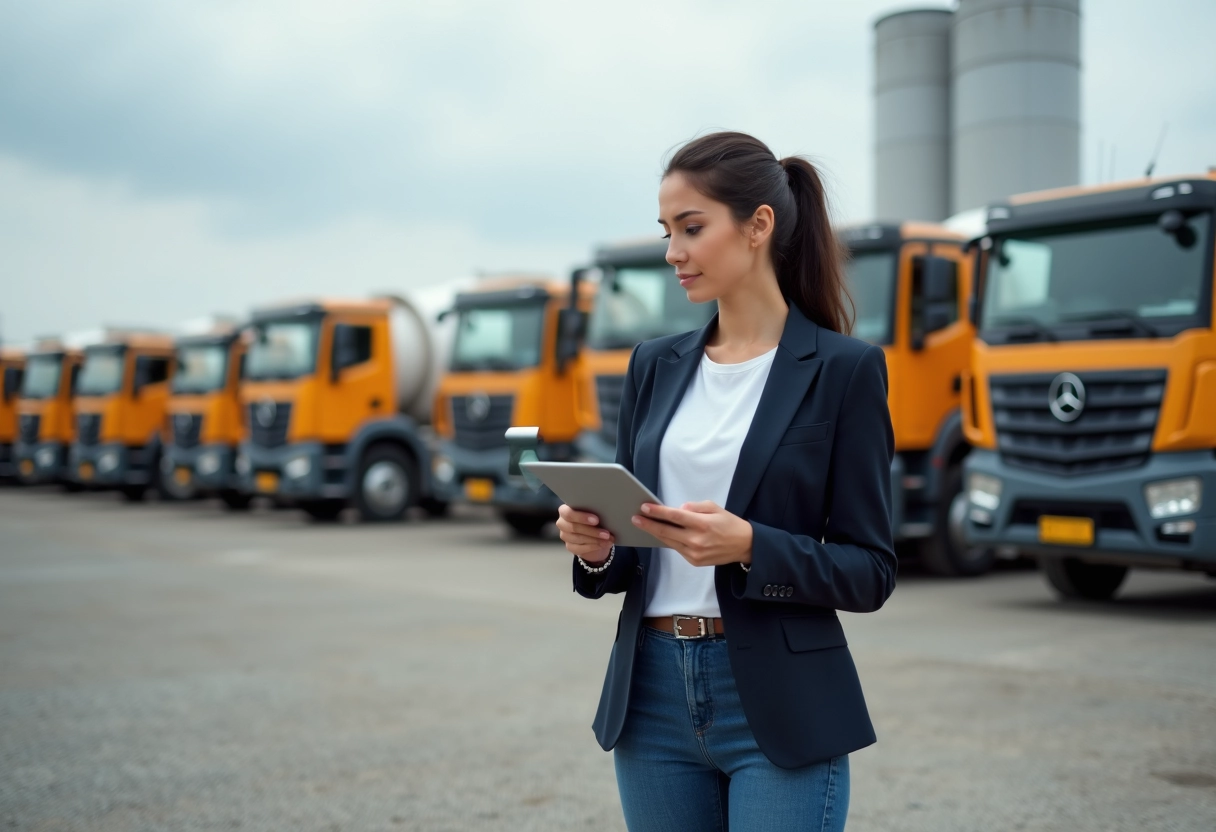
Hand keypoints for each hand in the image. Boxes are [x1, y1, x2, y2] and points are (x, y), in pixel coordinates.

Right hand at [556, 504, 614, 563]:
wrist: (593, 534)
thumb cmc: (593, 519)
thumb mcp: (594, 513)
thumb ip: (594, 511)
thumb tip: (605, 513)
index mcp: (565, 510)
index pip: (568, 513)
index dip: (582, 517)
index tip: (596, 520)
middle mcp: (562, 523)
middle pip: (574, 527)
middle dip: (592, 531)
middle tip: (606, 533)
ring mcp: (564, 536)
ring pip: (578, 538)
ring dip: (595, 539)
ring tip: (608, 539)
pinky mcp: (569, 547)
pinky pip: (580, 548)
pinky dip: (594, 546)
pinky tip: (603, 544)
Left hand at [631, 501, 752, 567]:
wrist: (744, 546)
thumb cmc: (729, 524)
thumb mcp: (715, 508)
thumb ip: (695, 507)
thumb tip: (678, 510)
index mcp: (703, 524)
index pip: (675, 517)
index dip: (658, 512)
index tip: (645, 507)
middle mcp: (697, 540)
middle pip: (666, 531)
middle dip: (649, 524)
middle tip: (635, 518)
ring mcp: (694, 553)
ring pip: (669, 542)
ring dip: (655, 533)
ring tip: (643, 525)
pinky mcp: (694, 562)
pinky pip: (677, 549)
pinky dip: (668, 541)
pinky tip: (660, 534)